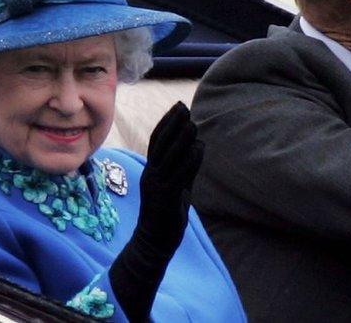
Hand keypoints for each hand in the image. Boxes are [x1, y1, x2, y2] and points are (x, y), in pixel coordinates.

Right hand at [137, 101, 203, 253]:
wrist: (153, 242)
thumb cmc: (165, 214)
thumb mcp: (176, 186)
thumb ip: (185, 167)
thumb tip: (198, 145)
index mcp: (151, 171)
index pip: (157, 141)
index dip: (166, 123)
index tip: (177, 107)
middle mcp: (151, 176)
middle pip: (161, 145)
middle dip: (172, 125)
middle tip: (184, 108)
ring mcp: (157, 186)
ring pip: (169, 157)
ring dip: (181, 139)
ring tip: (193, 124)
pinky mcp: (166, 198)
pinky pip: (179, 175)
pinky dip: (189, 160)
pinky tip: (198, 148)